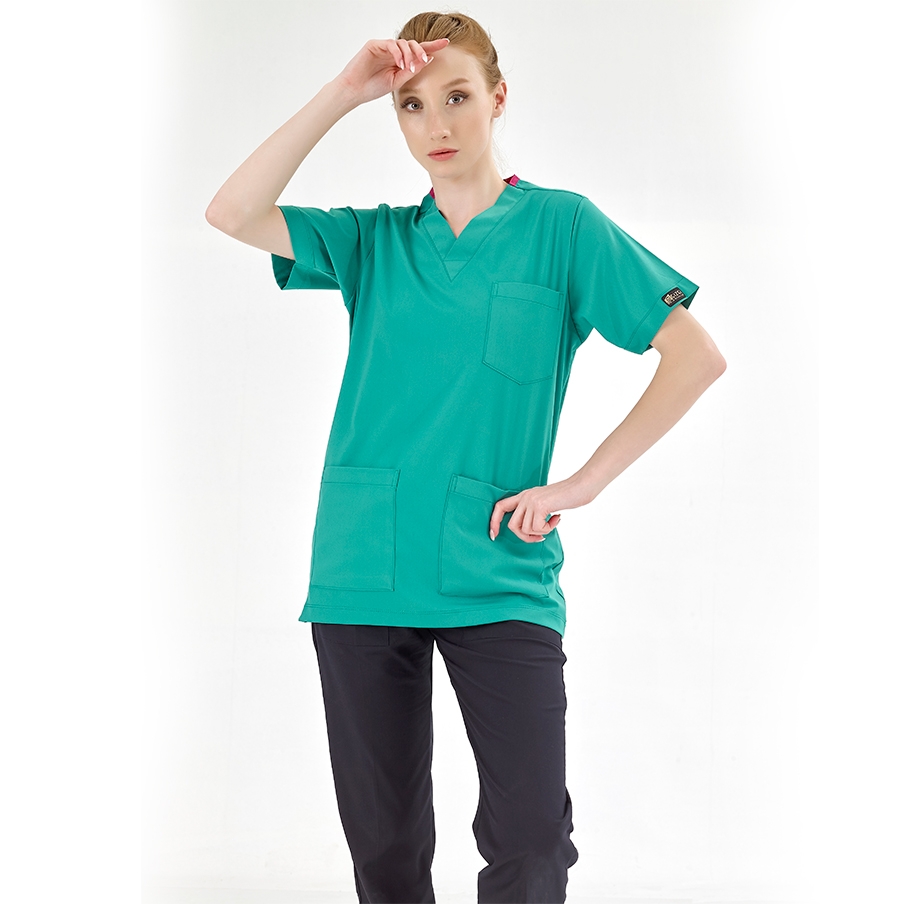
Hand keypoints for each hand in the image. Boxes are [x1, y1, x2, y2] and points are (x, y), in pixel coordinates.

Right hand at [333, 37, 451, 106]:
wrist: (354, 91)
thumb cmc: (373, 88)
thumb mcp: (397, 81)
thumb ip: (412, 71)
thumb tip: (428, 59)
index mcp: (399, 61)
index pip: (418, 51)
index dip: (432, 46)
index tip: (446, 43)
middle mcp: (393, 52)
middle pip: (413, 44)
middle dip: (421, 51)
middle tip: (425, 60)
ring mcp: (384, 47)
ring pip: (403, 43)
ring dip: (410, 54)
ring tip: (410, 67)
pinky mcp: (374, 44)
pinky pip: (391, 44)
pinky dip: (398, 53)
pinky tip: (400, 63)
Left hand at [489, 475, 592, 543]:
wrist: (581, 486)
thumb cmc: (567, 496)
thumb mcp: (546, 503)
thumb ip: (535, 513)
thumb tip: (530, 532)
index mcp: (524, 495)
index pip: (500, 506)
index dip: (494, 522)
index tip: (494, 535)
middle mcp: (525, 497)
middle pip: (512, 525)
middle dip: (525, 537)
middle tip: (540, 537)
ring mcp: (531, 501)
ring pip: (526, 529)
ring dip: (541, 532)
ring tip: (553, 522)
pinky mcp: (539, 506)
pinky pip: (537, 528)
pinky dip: (548, 529)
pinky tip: (557, 518)